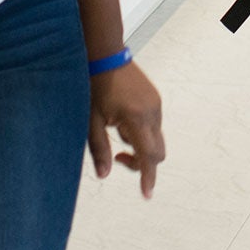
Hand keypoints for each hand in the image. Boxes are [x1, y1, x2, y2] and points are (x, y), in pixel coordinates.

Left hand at [88, 62, 165, 197]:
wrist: (105, 55)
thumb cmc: (94, 86)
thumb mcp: (92, 120)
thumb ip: (99, 149)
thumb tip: (104, 175)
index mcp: (136, 118)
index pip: (148, 156)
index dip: (147, 177)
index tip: (147, 194)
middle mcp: (152, 112)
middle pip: (157, 151)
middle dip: (142, 162)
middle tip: (117, 157)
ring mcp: (156, 104)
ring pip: (155, 138)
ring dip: (140, 145)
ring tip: (114, 129)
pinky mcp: (155, 99)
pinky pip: (153, 124)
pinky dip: (141, 132)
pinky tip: (121, 120)